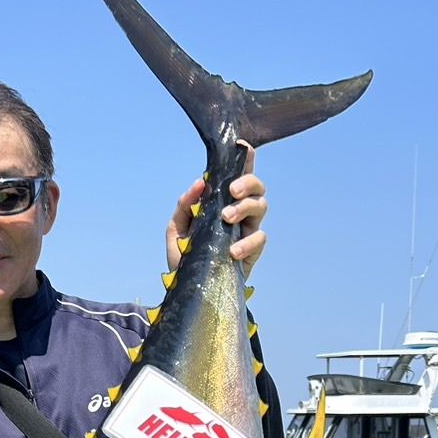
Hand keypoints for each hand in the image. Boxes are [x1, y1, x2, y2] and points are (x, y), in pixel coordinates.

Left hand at [165, 144, 266, 275]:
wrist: (190, 290)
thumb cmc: (186, 256)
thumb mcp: (177, 229)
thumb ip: (185, 206)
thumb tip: (200, 183)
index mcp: (223, 202)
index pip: (238, 175)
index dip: (245, 159)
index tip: (242, 147)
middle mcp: (240, 212)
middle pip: (256, 186)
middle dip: (247, 182)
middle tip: (232, 191)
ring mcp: (248, 230)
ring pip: (261, 206)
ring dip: (245, 207)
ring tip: (227, 217)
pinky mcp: (253, 251)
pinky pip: (259, 238)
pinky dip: (247, 243)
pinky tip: (232, 251)